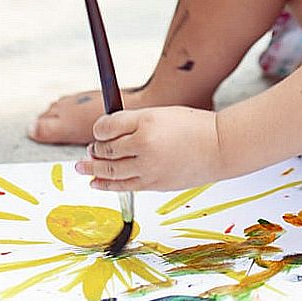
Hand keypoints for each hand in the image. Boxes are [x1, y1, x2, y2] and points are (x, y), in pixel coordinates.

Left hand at [77, 106, 227, 191]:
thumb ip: (133, 122)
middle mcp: (144, 146)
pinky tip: (97, 183)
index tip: (99, 130)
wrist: (219, 147)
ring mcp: (149, 168)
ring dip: (94, 169)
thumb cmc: (192, 126)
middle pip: (106, 150)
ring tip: (82, 168)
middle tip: (90, 150)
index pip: (108, 127)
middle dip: (94, 150)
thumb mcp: (160, 114)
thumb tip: (106, 133)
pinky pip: (124, 186)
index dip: (99, 129)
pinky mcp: (154, 184)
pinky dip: (107, 185)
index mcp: (145, 123)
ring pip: (111, 171)